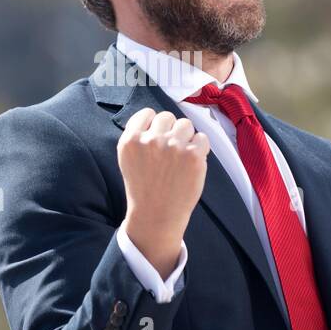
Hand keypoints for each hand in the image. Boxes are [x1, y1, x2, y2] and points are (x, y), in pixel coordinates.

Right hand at [118, 108, 209, 276]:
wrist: (157, 216)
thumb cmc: (144, 188)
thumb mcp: (128, 159)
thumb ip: (137, 136)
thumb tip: (155, 118)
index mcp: (131, 140)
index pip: (147, 113)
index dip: (154, 124)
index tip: (157, 138)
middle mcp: (150, 140)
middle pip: (168, 116)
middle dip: (170, 131)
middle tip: (170, 153)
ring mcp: (172, 146)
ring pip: (186, 124)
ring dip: (186, 137)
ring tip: (181, 157)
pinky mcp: (193, 155)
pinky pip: (202, 138)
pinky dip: (200, 148)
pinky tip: (192, 163)